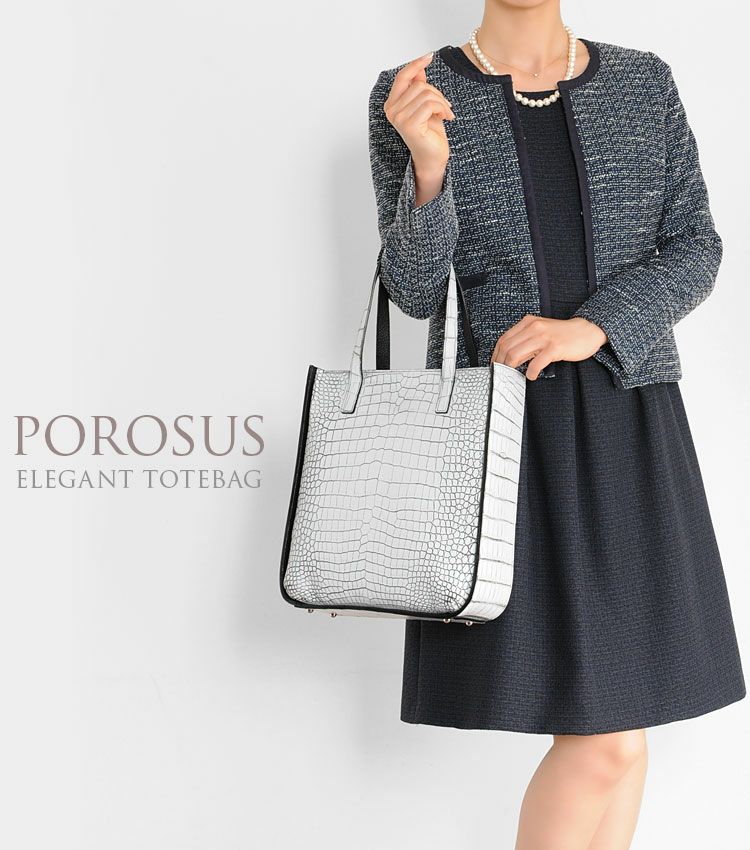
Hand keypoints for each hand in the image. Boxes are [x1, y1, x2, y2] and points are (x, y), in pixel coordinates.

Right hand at [384, 53, 455, 202]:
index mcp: (392, 104)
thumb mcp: (425, 105)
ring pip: (425, 93)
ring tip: (446, 113)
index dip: (416, 64)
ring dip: (442, 102)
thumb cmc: (430, 134)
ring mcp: (399, 118)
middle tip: (445, 107)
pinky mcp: (409, 124)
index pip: (402, 77)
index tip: (429, 56)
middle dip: (437, 93)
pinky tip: (446, 118)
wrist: (433, 158)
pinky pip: (430, 104)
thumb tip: (419, 69)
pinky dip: (443, 108)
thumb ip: (419, 88)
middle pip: (419, 84)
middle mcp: (391, 110)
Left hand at [492, 315, 607, 379]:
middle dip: (501, 364)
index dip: (496, 355)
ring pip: (516, 355)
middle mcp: (534, 327)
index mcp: (528, 322)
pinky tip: (532, 376)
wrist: (587, 330)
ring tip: (513, 376)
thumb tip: (508, 357)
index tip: (495, 365)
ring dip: (511, 369)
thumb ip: (525, 340)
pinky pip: (536, 363)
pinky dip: (531, 372)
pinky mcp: (555, 347)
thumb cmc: (562, 334)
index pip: (503, 339)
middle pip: (507, 348)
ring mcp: (544, 337)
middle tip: (502, 374)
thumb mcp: (540, 331)